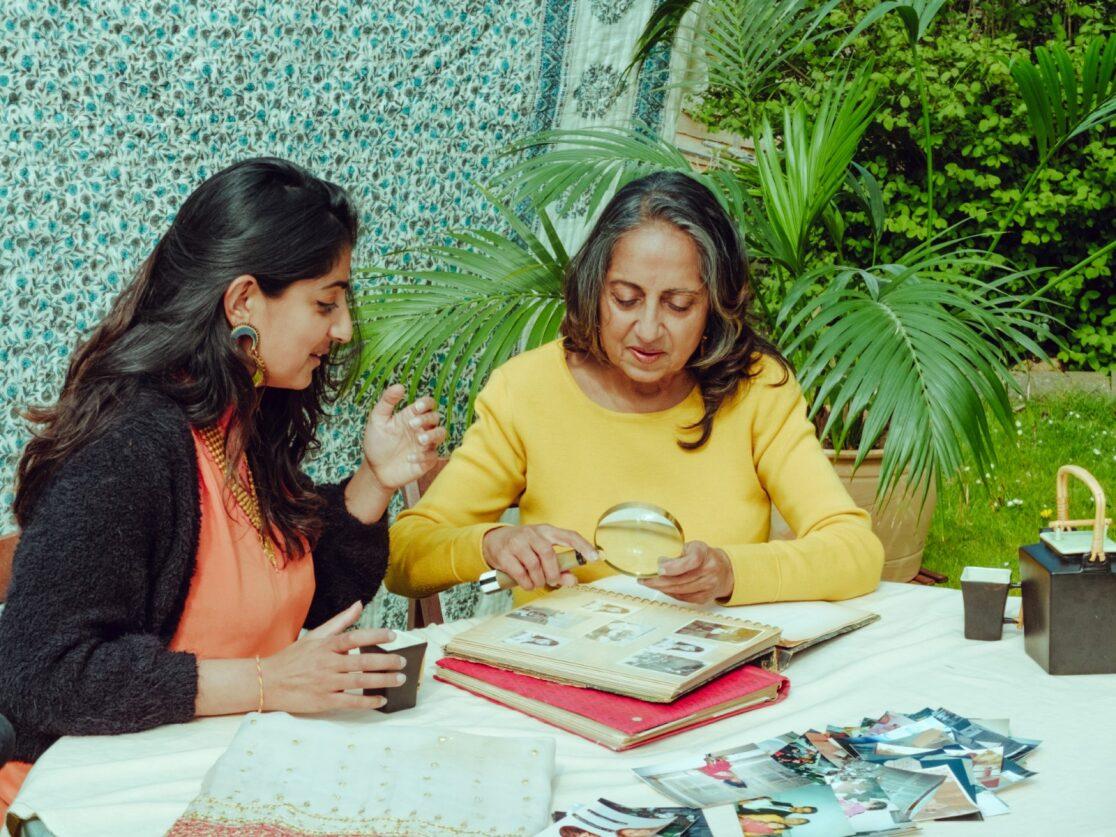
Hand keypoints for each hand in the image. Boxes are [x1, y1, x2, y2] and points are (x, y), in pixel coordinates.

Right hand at [260, 601, 406, 712]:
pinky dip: (368, 701)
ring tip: (400, 679)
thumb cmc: (294, 657)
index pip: (354, 637)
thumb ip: (340, 621)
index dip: (375, 635)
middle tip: (403, 662)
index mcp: (326, 645)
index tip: (393, 636)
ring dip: (383, 681)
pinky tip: (381, 700)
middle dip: (387, 662)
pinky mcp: (323, 701)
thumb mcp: (315, 635)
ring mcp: (326, 683)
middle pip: (362, 661)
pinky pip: (350, 702)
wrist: (268, 682)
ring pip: (360, 682)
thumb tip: (359, 604)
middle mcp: (327, 663)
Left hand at [362, 384, 445, 489]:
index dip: (426, 403)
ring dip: (433, 435)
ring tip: (419, 440)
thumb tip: (400, 386)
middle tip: (412, 425)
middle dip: (427, 419)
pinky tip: (409, 458)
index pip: (428, 404)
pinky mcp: (426, 461)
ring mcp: (425, 444)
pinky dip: (424, 456)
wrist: (374, 469)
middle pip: (436, 417)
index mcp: (411, 416)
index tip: (417, 407)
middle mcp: (421, 428)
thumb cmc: (376, 442)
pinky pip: (433, 456)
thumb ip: (387, 402)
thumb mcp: (377, 420)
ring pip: (441, 434)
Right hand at [482, 524, 596, 590]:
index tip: (595, 557)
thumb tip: (573, 580)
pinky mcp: (504, 553)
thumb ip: (560, 567)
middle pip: (549, 554)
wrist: (493, 540)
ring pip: (534, 565)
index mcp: (547, 531)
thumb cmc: (523, 547)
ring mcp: (517, 542)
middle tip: (552, 581)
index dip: (583, 546)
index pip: (569, 536)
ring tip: (538, 583)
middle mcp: (532, 533)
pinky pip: (519, 572)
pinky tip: (527, 583)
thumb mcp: (541, 552)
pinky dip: (526, 583)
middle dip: (553, 573)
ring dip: (539, 580)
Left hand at [639, 540, 734, 603]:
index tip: (659, 569)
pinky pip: (683, 598)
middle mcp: (710, 571)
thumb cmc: (705, 556)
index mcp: (705, 553)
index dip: (674, 567)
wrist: (725, 570)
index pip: (691, 561)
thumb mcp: (692, 547)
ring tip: (649, 584)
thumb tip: (657, 562)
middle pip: (681, 580)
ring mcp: (709, 586)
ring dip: (662, 589)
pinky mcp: (705, 598)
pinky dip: (670, 594)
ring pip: (680, 591)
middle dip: (659, 581)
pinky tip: (663, 589)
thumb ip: (677, 553)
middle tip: (644, 580)